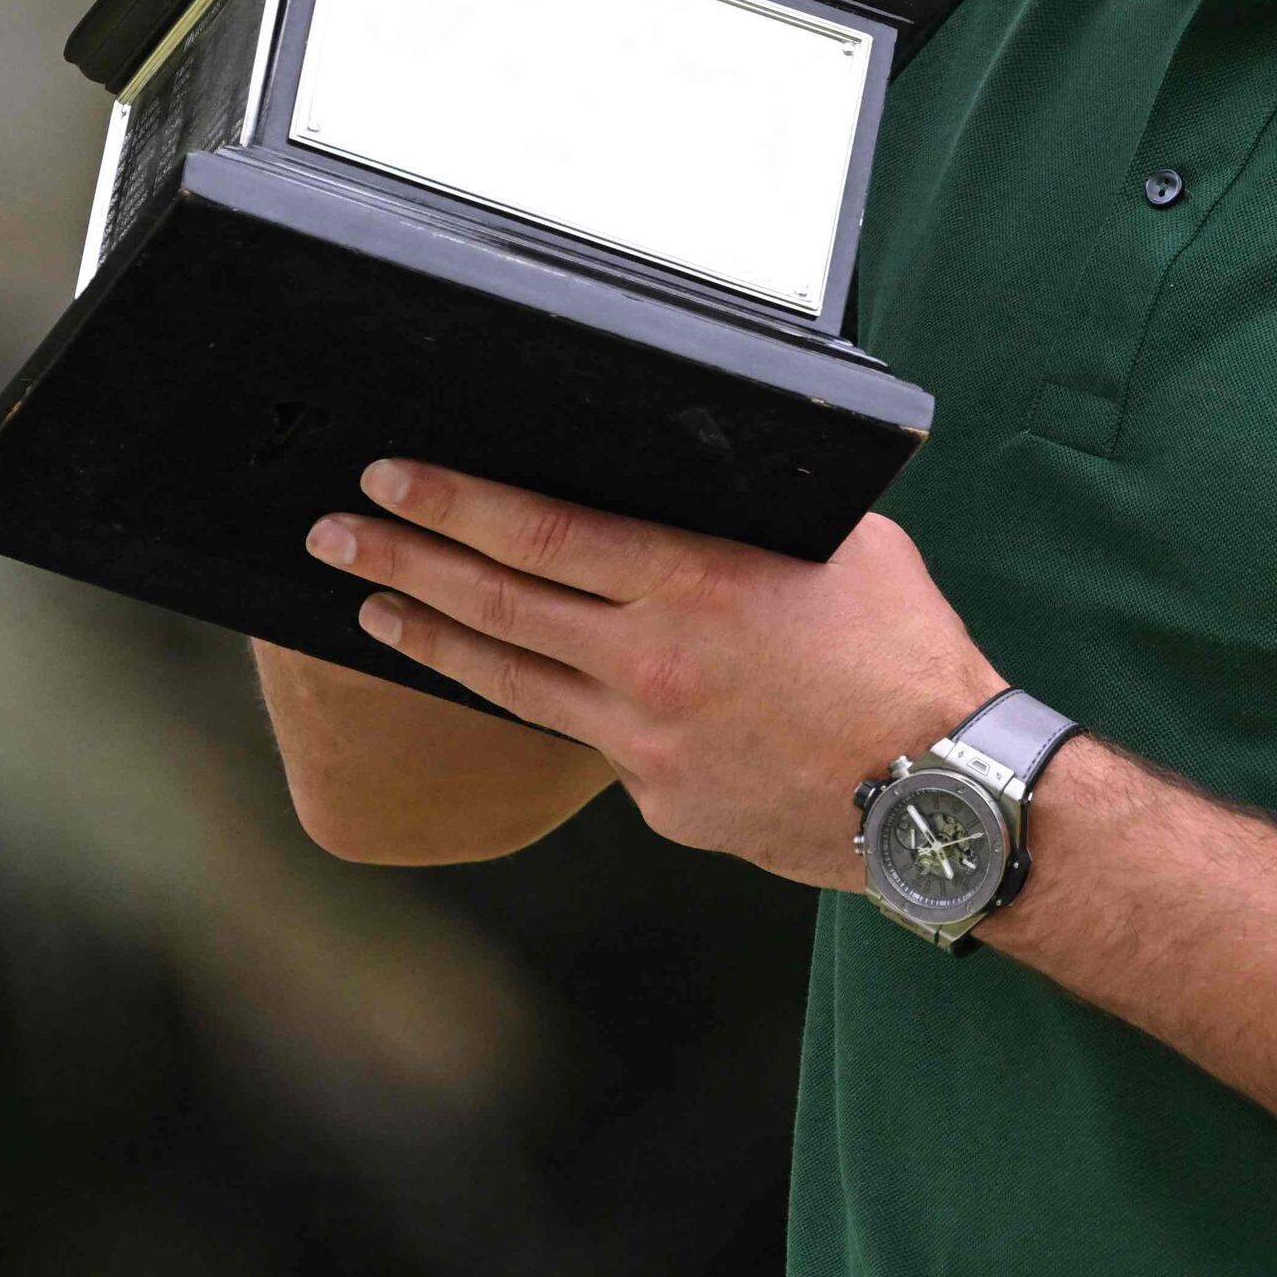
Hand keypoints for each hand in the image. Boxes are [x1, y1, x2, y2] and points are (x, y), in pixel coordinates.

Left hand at [306, 459, 1003, 891]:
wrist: (942, 793)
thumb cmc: (905, 650)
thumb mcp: (837, 545)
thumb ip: (745, 516)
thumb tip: (686, 474)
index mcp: (691, 582)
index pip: (534, 532)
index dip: (450, 503)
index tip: (390, 478)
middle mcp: (649, 664)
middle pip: (493, 604)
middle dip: (401, 561)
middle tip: (334, 534)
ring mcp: (646, 743)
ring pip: (510, 682)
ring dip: (429, 640)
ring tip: (370, 609)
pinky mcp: (659, 802)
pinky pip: (590, 743)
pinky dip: (553, 706)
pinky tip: (517, 685)